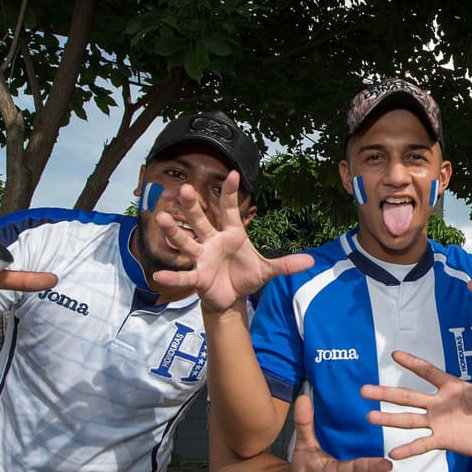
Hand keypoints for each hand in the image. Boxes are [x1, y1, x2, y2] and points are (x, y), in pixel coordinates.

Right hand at [150, 171, 312, 311]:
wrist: (231, 298)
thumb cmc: (245, 276)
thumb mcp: (267, 270)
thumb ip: (286, 264)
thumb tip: (311, 261)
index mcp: (232, 234)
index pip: (230, 210)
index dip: (230, 193)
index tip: (233, 173)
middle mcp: (213, 241)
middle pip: (201, 220)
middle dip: (193, 205)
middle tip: (185, 188)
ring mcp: (202, 257)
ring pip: (186, 241)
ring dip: (174, 230)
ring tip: (161, 217)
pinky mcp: (198, 276)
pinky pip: (184, 275)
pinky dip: (173, 276)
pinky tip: (160, 275)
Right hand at [361, 351, 471, 460]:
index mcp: (450, 387)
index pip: (428, 372)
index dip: (412, 363)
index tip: (394, 354)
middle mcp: (438, 403)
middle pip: (408, 396)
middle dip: (386, 393)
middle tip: (363, 390)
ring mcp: (437, 422)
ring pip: (408, 419)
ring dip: (389, 419)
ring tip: (369, 416)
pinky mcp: (441, 439)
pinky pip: (422, 444)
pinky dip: (409, 449)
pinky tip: (393, 454)